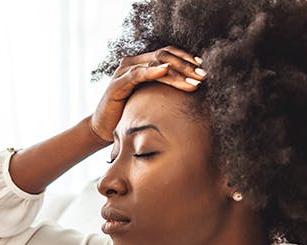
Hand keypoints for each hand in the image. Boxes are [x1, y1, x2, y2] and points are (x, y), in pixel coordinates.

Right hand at [89, 46, 206, 142]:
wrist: (103, 129)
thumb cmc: (129, 116)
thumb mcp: (151, 100)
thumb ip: (165, 90)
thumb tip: (194, 89)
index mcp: (141, 64)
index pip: (168, 54)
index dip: (186, 58)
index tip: (203, 68)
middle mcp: (132, 63)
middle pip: (164, 56)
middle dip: (186, 66)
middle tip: (203, 76)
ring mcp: (124, 71)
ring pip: (155, 64)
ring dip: (177, 72)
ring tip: (193, 81)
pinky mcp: (117, 83)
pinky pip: (138, 74)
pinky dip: (153, 72)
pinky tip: (166, 71)